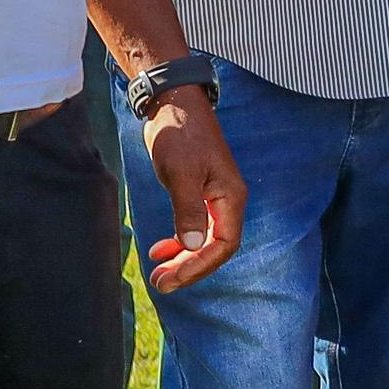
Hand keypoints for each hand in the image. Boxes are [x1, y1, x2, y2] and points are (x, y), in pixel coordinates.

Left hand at [136, 90, 242, 292]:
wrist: (174, 105)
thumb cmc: (180, 135)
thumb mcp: (181, 173)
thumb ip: (187, 209)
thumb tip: (189, 244)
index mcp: (230, 198)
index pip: (223, 244)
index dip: (199, 264)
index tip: (172, 277)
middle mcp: (227, 202)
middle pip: (215, 247)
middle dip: (189, 267)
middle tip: (160, 282)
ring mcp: (213, 198)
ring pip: (204, 240)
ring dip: (183, 258)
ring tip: (158, 270)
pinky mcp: (198, 193)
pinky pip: (194, 228)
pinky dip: (179, 242)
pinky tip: (160, 247)